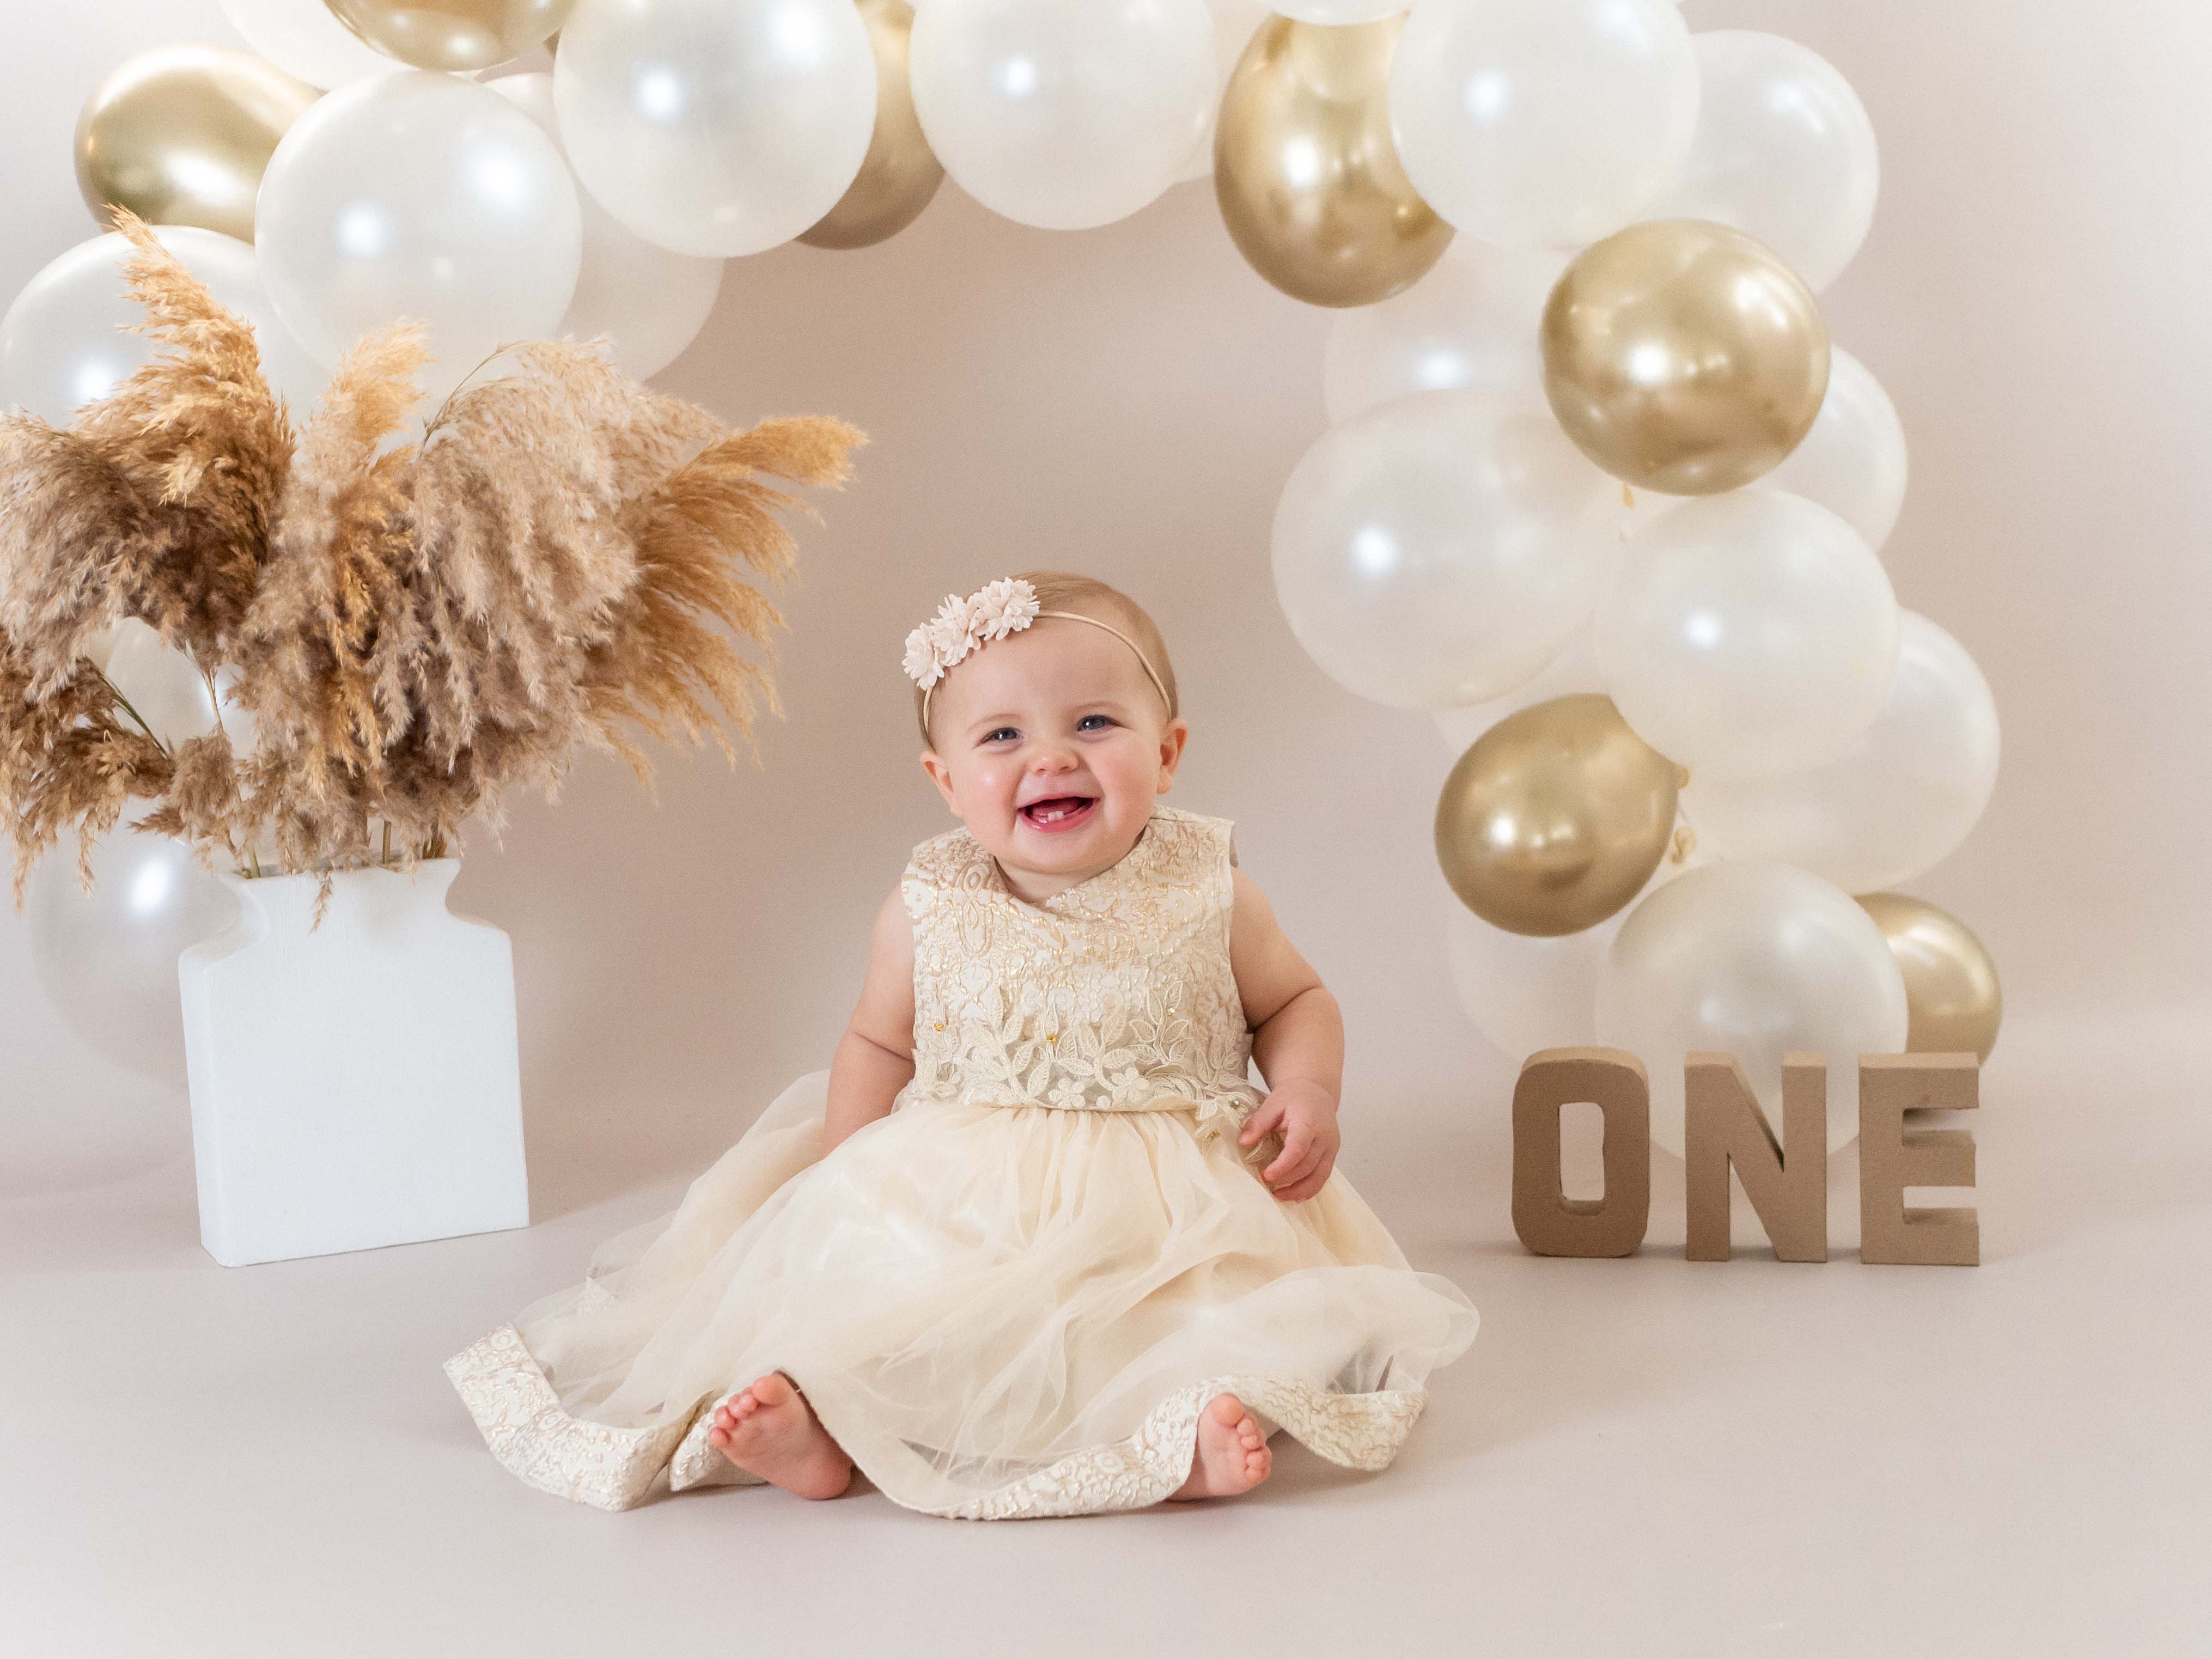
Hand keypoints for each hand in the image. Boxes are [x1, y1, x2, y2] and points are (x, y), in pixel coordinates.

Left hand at [1239, 1080, 1340, 1202]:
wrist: (1317, 1092)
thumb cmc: (1293, 1097)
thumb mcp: (1272, 1103)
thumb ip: (1258, 1123)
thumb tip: (1243, 1142)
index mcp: (1308, 1122)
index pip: (1298, 1149)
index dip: (1283, 1165)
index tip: (1266, 1175)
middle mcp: (1324, 1137)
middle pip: (1308, 1166)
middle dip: (1287, 1179)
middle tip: (1266, 1185)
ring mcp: (1331, 1147)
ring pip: (1319, 1176)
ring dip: (1300, 1190)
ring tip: (1279, 1196)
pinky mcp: (1332, 1154)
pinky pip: (1324, 1176)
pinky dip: (1310, 1188)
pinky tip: (1296, 1195)